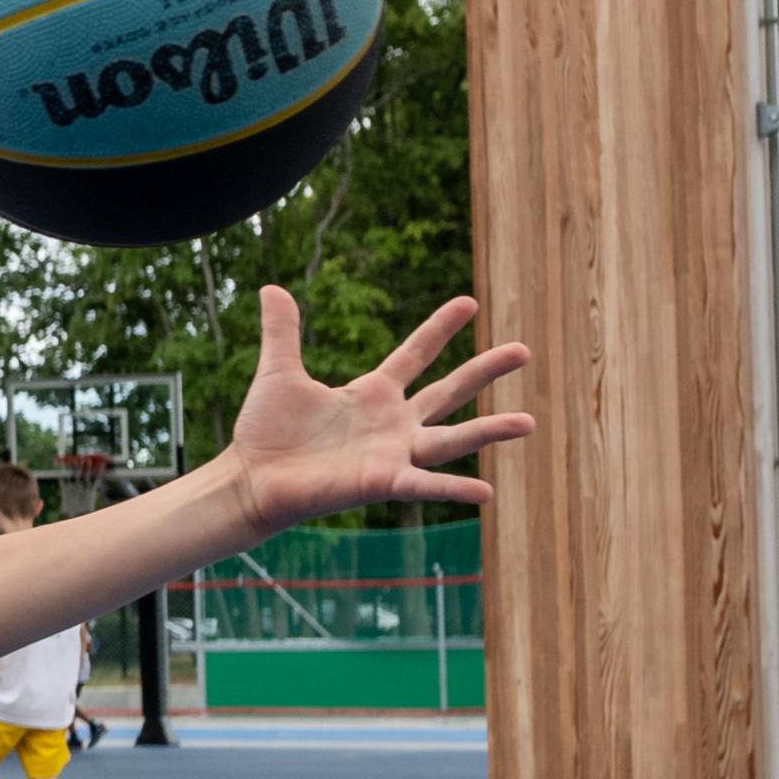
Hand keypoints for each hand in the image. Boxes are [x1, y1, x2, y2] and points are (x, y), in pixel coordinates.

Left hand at [222, 288, 532, 532]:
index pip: (416, 354)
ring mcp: (392, 454)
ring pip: (452, 440)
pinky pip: (424, 485)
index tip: (469, 301)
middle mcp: (392, 423)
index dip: (440, 328)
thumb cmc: (266, 432)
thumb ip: (282, 332)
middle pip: (449, 391)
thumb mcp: (279, 373)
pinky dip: (452, 488)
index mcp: (372, 394)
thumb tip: (270, 288)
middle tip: (524, 350)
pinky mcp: (381, 482)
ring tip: (528, 422)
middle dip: (484, 371)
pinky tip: (485, 491)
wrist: (250, 478)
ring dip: (489, 431)